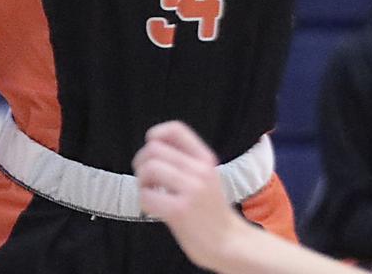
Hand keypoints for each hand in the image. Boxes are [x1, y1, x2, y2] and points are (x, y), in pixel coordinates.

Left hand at [133, 121, 243, 268]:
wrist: (230, 243)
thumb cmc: (211, 211)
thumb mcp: (206, 177)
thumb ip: (185, 161)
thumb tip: (151, 149)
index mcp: (205, 159)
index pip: (176, 129)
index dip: (156, 134)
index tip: (151, 148)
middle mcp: (200, 170)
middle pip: (153, 148)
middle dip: (141, 163)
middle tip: (147, 179)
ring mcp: (191, 190)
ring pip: (149, 169)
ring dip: (142, 182)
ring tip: (151, 194)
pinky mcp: (180, 211)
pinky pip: (146, 196)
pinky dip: (144, 202)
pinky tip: (154, 208)